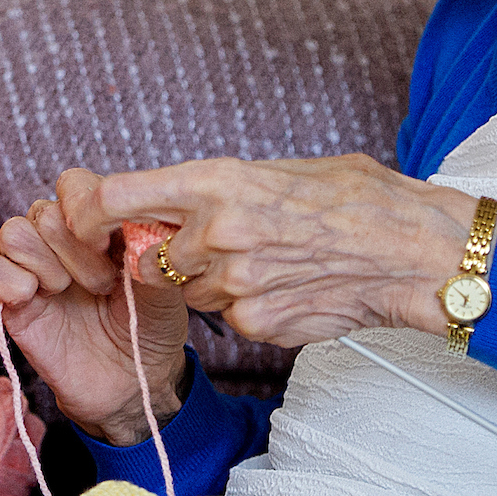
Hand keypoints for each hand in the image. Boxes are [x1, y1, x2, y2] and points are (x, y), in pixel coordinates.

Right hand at [0, 172, 188, 445]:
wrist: (131, 385)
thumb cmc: (149, 329)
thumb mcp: (164, 283)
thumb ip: (149, 246)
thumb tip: (131, 216)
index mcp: (96, 225)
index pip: (74, 185)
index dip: (88, 211)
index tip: (114, 247)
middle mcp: (59, 241)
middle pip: (43, 211)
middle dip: (76, 249)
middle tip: (103, 285)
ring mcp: (32, 269)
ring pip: (13, 232)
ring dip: (45, 264)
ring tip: (69, 293)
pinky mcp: (8, 300)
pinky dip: (7, 280)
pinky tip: (34, 299)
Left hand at [66, 154, 486, 344]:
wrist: (413, 252)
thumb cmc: (356, 200)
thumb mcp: (279, 171)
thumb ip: (220, 188)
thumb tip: (177, 199)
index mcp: (217, 182)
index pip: (117, 197)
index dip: (88, 214)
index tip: (83, 222)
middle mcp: (216, 232)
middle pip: (147, 257)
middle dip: (165, 256)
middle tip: (210, 244)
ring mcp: (234, 284)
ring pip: (188, 292)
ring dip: (210, 283)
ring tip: (267, 262)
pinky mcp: (254, 323)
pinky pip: (229, 319)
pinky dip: (247, 308)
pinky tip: (289, 287)